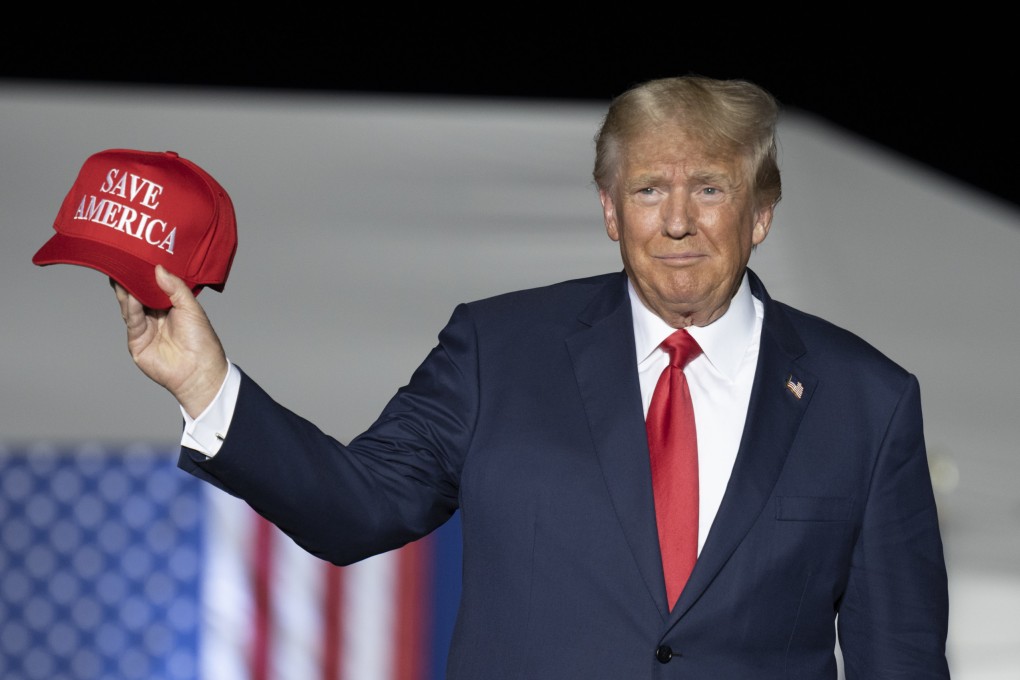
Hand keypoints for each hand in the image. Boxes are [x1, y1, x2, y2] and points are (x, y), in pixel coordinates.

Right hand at [112, 265, 228, 417]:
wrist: (199, 371)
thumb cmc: (201, 341)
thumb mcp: (191, 308)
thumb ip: (175, 287)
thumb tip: (158, 268)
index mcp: (170, 306)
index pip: (153, 286)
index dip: (146, 273)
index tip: (137, 256)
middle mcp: (155, 315)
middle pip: (138, 293)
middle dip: (130, 278)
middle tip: (122, 260)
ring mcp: (144, 328)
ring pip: (130, 304)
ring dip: (126, 289)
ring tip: (122, 272)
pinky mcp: (136, 340)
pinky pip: (132, 319)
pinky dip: (130, 306)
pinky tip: (129, 294)